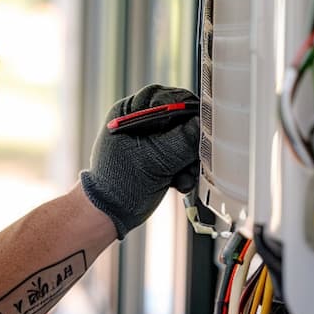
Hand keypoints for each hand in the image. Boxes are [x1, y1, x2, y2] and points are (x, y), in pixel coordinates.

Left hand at [80, 84, 198, 238]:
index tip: (203, 125)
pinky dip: (183, 170)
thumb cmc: (118, 184)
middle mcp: (140, 122)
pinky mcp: (157, 158)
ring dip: (188, 161)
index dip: (187, 111)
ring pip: (183, 140)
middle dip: (190, 142)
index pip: (167, 99)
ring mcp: (150, 141)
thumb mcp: (154, 160)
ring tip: (184, 177)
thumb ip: (182, 140)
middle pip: (180, 120)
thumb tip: (204, 124)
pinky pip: (180, 156)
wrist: (108, 214)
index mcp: (130, 112)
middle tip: (194, 157)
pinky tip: (180, 183)